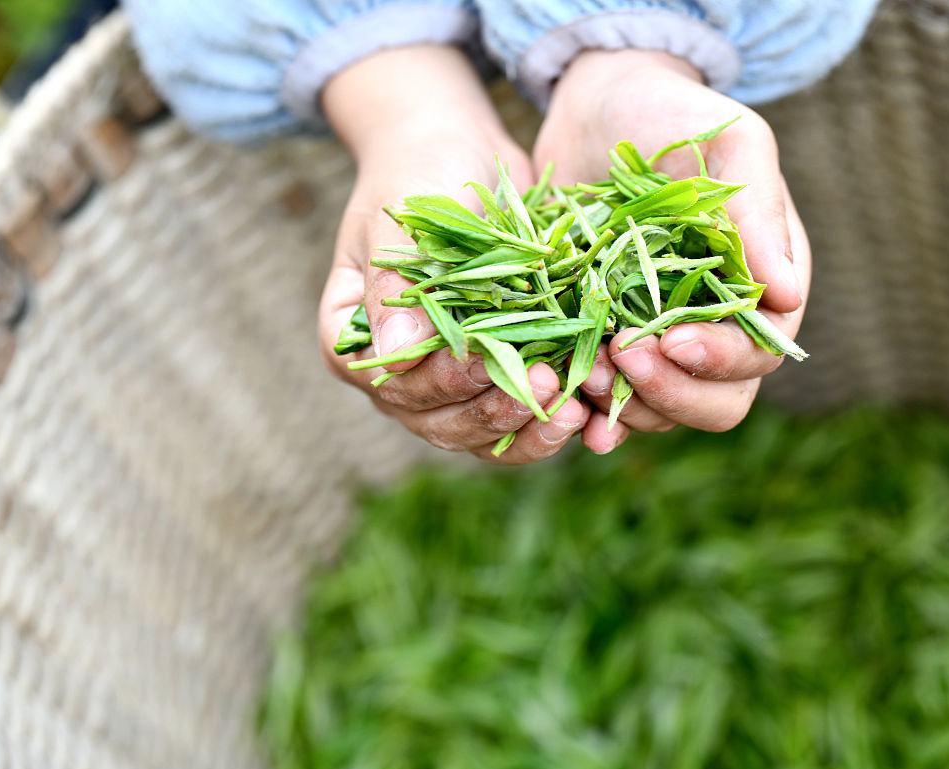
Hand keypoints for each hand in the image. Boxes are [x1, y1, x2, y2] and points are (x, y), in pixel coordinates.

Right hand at [319, 46, 589, 462]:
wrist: (463, 152)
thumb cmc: (419, 173)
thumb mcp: (401, 218)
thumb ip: (394, 289)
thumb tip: (392, 361)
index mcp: (358, 339)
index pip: (391, 383)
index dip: (437, 381)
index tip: (481, 358)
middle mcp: (400, 375)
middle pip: (439, 421)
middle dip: (494, 411)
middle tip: (545, 383)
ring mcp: (450, 382)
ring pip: (482, 435)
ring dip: (528, 430)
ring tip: (573, 410)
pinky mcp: (499, 376)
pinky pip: (520, 423)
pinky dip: (552, 424)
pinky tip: (590, 415)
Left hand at [535, 49, 810, 453]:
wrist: (597, 105)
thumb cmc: (676, 114)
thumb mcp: (732, 144)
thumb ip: (758, 214)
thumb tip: (788, 295)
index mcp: (762, 288)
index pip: (757, 354)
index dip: (719, 361)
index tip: (672, 341)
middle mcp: (716, 326)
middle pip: (716, 404)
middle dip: (670, 393)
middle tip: (621, 356)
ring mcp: (659, 340)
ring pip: (659, 411)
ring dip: (624, 404)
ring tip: (584, 369)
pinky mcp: (606, 340)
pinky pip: (606, 400)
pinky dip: (588, 411)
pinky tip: (567, 408)